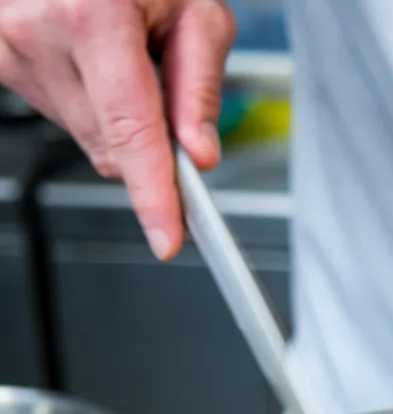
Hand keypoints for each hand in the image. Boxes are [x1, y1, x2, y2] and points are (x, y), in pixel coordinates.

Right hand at [0, 0, 236, 259]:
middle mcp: (35, 30)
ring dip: (116, 116)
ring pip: (87, 137)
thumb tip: (198, 154)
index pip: (131, 131)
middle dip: (150, 139)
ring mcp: (7, 46)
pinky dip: (86, 102)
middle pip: (112, 145)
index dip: (153, 193)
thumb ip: (200, 87)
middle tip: (161, 83)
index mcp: (88, 13)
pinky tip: (90, 60)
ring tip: (119, 54)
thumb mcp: (195, 9)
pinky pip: (60, 115)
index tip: (167, 237)